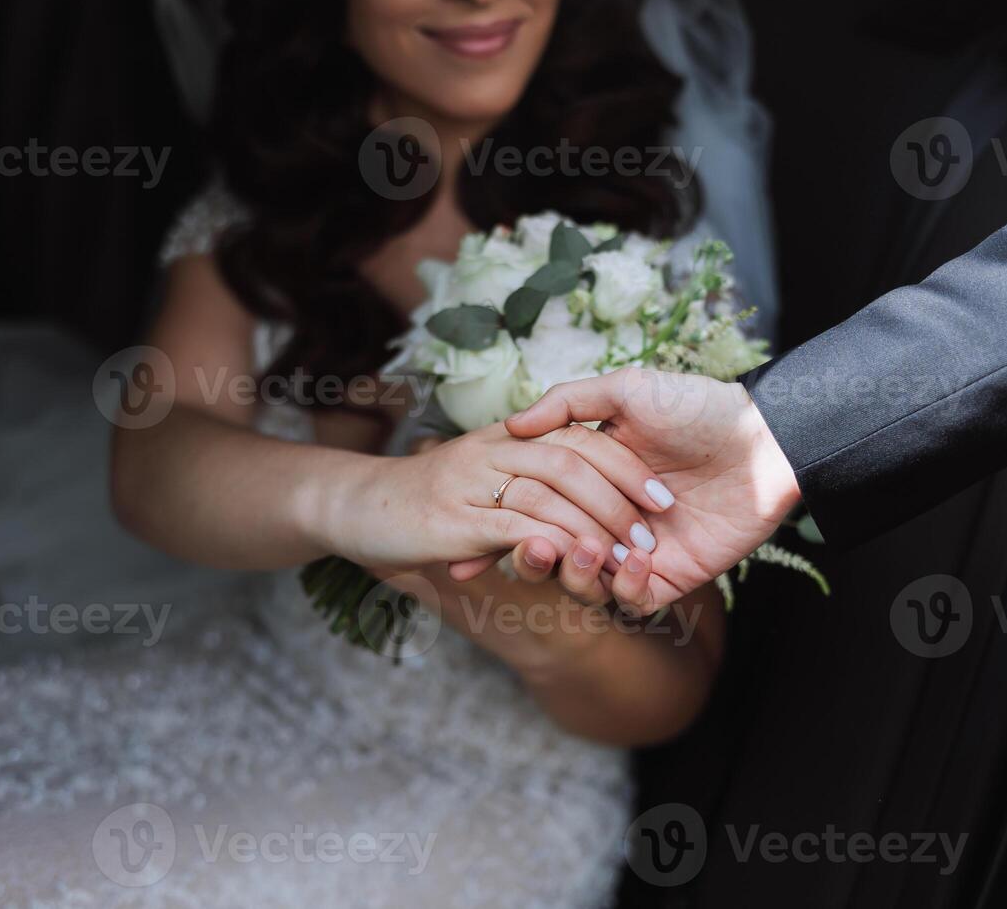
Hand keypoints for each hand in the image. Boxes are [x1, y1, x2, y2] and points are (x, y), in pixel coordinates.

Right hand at [318, 420, 674, 571]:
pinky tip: (585, 570)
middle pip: (575, 458)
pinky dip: (559, 548)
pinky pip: (522, 528)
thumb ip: (523, 468)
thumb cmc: (413, 496)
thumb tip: (570, 487)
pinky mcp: (459, 521)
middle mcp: (497, 450)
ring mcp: (476, 482)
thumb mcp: (477, 473)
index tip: (656, 496)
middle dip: (621, 494)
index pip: (579, 436)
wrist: (349, 506)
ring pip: (553, 491)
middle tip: (652, 531)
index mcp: (507, 437)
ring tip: (628, 557)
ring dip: (597, 526)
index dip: (623, 463)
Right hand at [484, 368, 801, 612]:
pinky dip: (623, 587)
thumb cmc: (699, 407)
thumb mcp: (627, 390)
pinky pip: (632, 600)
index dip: (507, 520)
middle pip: (554, 551)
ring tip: (590, 549)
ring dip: (580, 572)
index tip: (476, 530)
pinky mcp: (669, 576)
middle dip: (537, 555)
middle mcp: (607, 516)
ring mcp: (636, 550)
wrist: (765, 439)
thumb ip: (567, 402)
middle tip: (531, 546)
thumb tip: (511, 423)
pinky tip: (636, 560)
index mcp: (591, 477)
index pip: (537, 506)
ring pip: (587, 582)